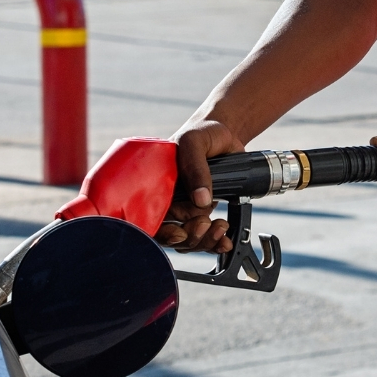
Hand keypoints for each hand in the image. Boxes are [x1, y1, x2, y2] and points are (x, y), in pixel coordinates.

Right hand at [165, 120, 240, 252]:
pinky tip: (226, 240)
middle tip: (207, 222)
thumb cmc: (203, 133)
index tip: (181, 233)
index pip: (151, 219)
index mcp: (157, 186)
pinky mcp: (203, 212)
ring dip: (206, 240)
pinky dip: (216, 243)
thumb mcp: (195, 142)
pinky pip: (206, 237)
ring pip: (189, 240)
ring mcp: (186, 209)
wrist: (225, 134)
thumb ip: (195, 167)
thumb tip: (201, 200)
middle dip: (191, 237)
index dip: (164, 233)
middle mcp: (168, 201)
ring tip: (221, 226)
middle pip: (172, 236)